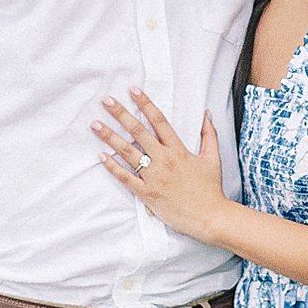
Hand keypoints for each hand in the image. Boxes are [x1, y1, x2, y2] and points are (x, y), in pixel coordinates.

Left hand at [93, 91, 232, 241]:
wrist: (209, 217)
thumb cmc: (211, 189)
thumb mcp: (213, 158)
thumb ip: (209, 134)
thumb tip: (206, 113)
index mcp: (178, 150)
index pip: (159, 121)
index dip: (145, 103)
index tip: (133, 90)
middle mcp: (163, 160)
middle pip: (138, 131)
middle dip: (121, 114)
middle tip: (106, 100)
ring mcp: (153, 177)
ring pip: (127, 152)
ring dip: (109, 137)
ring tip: (95, 124)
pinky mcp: (146, 193)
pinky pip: (126, 178)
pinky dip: (113, 167)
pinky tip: (101, 156)